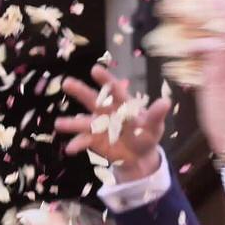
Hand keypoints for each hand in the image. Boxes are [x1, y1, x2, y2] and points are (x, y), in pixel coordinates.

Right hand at [57, 65, 172, 182]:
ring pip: (83, 122)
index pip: (113, 89)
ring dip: (71, 122)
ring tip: (58, 124)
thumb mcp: (154, 126)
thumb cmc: (146, 134)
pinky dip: (76, 144)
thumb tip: (166, 102)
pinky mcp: (93, 140)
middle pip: (92, 100)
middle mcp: (107, 111)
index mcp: (122, 104)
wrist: (138, 155)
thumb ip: (156, 115)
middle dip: (80, 91)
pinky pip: (83, 141)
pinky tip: (70, 149)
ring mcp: (98, 126)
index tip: (94, 70)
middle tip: (66, 83)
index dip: (105, 80)